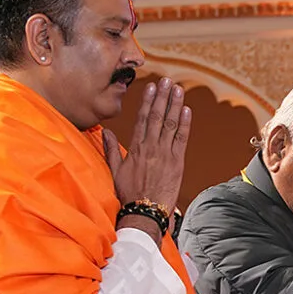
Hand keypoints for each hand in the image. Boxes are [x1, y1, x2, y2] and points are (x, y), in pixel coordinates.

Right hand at [102, 80, 190, 213]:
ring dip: (174, 105)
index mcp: (136, 148)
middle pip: (157, 117)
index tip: (150, 87)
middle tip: (166, 80)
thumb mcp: (115, 171)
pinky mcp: (177, 163)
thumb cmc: (129, 194)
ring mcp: (165, 154)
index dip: (147, 101)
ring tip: (177, 89)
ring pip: (170, 124)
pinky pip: (181, 139)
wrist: (144, 212)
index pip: (142, 119)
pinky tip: (187, 110)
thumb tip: (105, 131)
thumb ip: (111, 149)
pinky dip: (185, 124)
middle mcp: (150, 148)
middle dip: (162, 97)